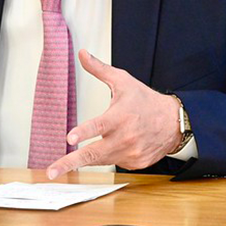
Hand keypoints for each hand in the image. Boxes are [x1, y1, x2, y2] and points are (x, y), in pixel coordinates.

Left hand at [47, 49, 180, 178]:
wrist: (173, 122)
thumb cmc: (145, 100)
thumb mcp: (123, 81)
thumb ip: (99, 69)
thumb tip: (82, 53)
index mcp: (120, 116)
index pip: (99, 126)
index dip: (83, 132)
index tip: (69, 138)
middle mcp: (125, 137)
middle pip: (93, 153)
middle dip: (70, 163)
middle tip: (51, 171)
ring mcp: (130, 153)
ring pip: (99, 161)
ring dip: (81, 163)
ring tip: (60, 167)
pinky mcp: (135, 163)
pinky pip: (113, 163)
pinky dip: (105, 157)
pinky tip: (108, 148)